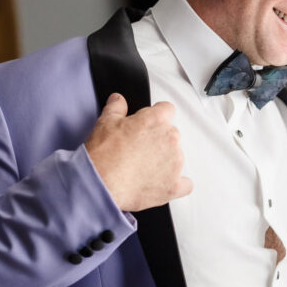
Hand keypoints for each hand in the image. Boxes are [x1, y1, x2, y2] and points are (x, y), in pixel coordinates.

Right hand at [85, 94, 192, 211]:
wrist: (101, 185)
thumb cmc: (103, 156)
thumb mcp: (105, 123)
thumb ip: (116, 108)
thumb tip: (118, 100)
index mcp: (156, 120)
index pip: (167, 110)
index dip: (156, 116)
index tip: (148, 124)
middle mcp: (170, 139)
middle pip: (172, 134)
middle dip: (158, 140)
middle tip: (139, 149)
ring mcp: (175, 163)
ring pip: (176, 158)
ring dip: (164, 161)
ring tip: (142, 169)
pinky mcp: (174, 185)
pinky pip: (185, 184)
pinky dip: (175, 184)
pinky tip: (161, 184)